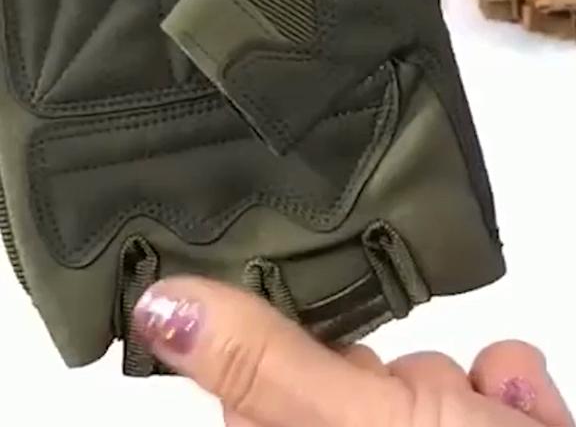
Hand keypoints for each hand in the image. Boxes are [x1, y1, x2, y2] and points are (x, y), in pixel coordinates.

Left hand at [133, 277, 571, 426]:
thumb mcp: (356, 425)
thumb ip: (264, 364)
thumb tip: (161, 307)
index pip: (257, 382)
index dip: (295, 350)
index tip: (330, 339)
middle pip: (350, 375)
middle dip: (400, 375)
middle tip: (426, 401)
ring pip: (421, 376)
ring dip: (460, 385)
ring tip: (492, 416)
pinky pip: (482, 385)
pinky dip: (508, 393)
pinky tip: (521, 416)